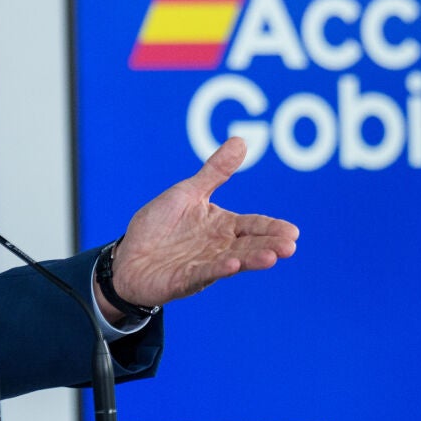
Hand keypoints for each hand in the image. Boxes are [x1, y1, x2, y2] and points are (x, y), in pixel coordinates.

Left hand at [99, 137, 297, 316]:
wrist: (128, 257)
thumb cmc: (161, 226)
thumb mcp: (188, 193)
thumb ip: (215, 172)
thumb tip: (241, 141)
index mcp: (222, 226)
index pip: (252, 226)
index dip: (271, 228)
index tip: (293, 231)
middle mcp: (218, 248)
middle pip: (249, 246)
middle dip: (269, 245)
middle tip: (290, 245)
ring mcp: (203, 265)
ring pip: (232, 261)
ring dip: (251, 259)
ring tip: (271, 257)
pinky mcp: (183, 279)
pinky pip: (202, 273)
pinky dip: (217, 269)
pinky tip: (232, 265)